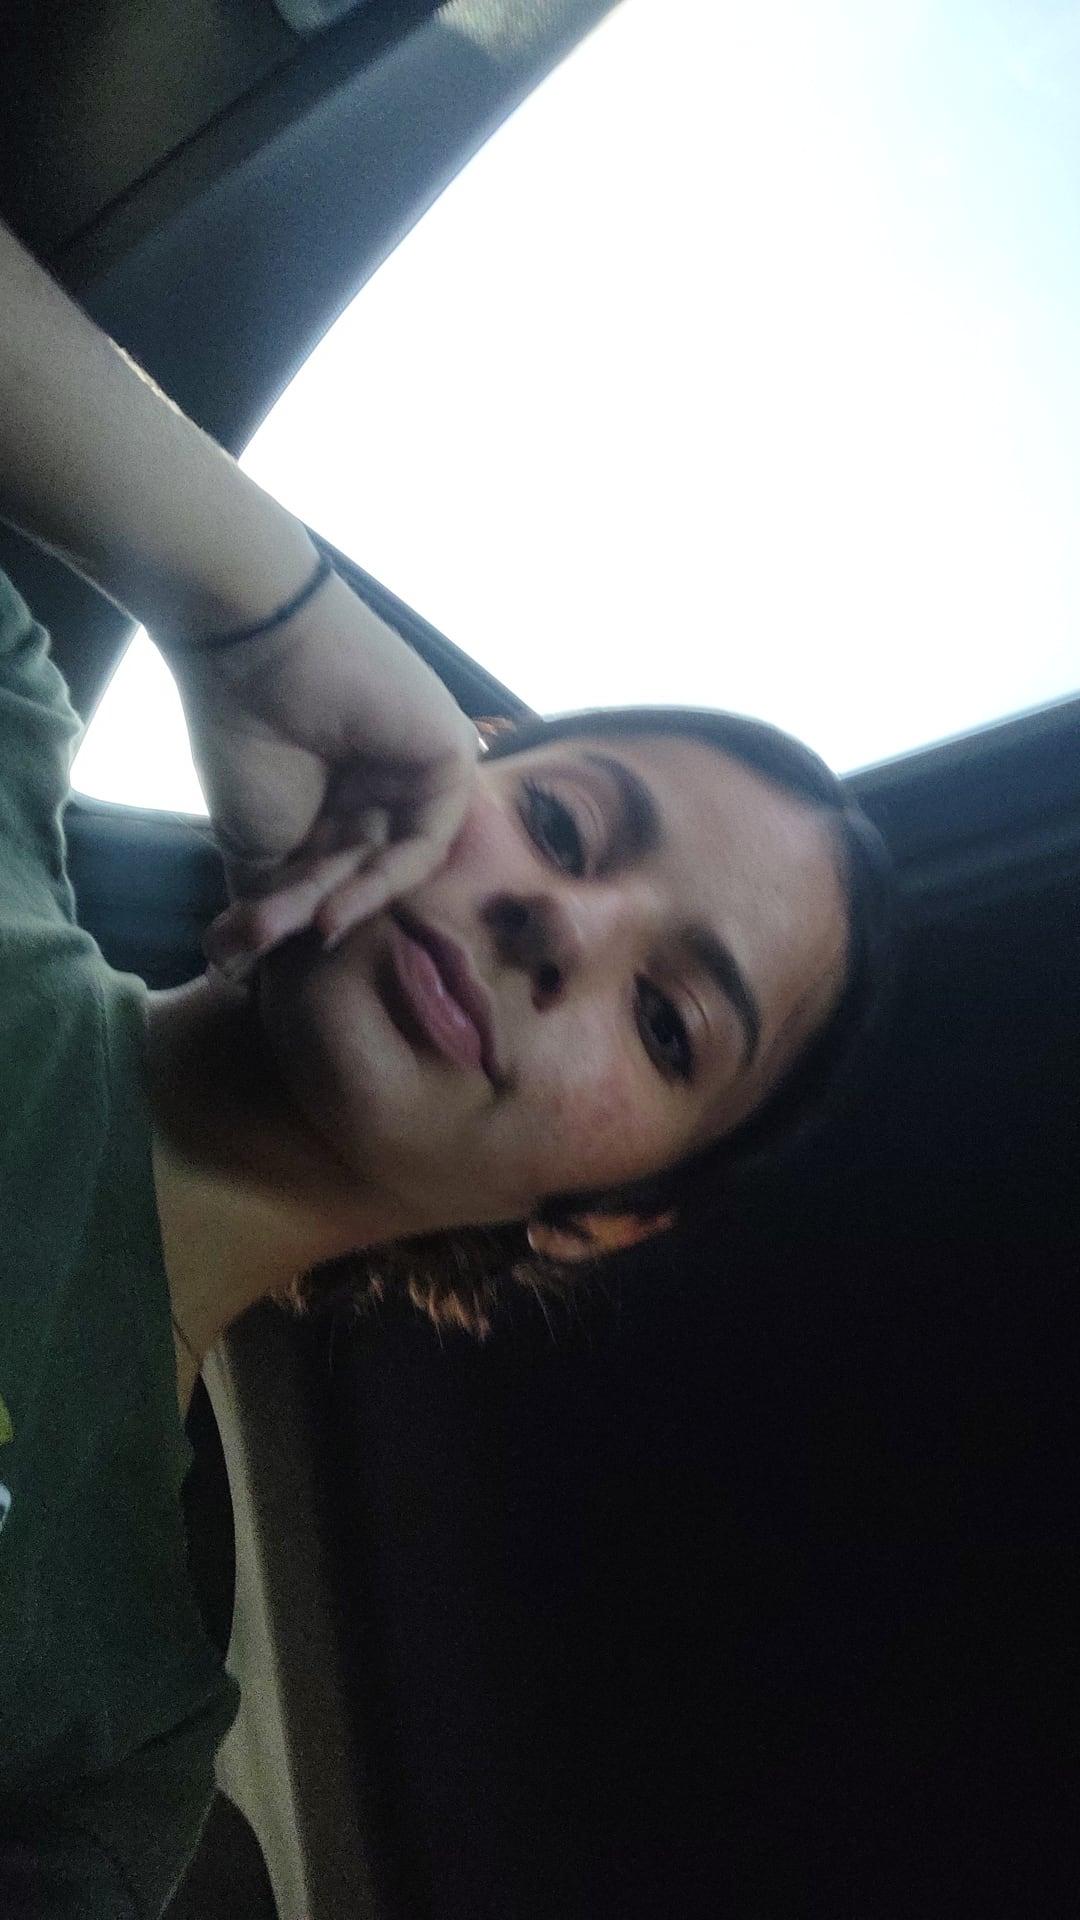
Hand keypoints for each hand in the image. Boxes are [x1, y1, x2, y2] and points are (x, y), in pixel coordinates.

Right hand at [167, 567, 481, 979]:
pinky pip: (427, 843)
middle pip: (359, 876)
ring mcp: (421, 775)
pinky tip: (336, 907)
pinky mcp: (451, 761)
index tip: (251, 948)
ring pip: (389, 867)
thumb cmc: (243, 736)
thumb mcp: (255, 841)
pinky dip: (384, 883)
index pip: (335, 878)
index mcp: (344, 799)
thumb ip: (269, 901)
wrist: (252, 653)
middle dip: (307, 911)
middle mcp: (386, 789)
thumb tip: (237, 968)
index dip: (296, 914)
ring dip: (341, 902)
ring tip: (298, 924)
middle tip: (259, 938)